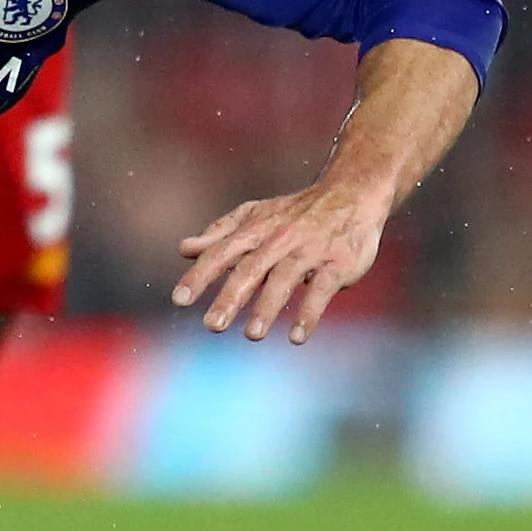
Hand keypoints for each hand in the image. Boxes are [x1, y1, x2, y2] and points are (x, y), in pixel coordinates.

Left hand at [172, 174, 393, 344]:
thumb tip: (184, 249)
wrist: (352, 194)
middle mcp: (279, 239)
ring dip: (267, 307)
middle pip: (250, 269)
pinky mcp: (338, 264)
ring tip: (252, 335)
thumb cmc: (296, 212)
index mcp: (256, 229)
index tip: (179, 299)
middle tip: (212, 325)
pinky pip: (322, 289)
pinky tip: (296, 336)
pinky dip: (310, 313)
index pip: (222, 252)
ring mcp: (309, 251)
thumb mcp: (256, 216)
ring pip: (285, 278)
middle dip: (230, 297)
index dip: (200, 275)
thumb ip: (221, 235)